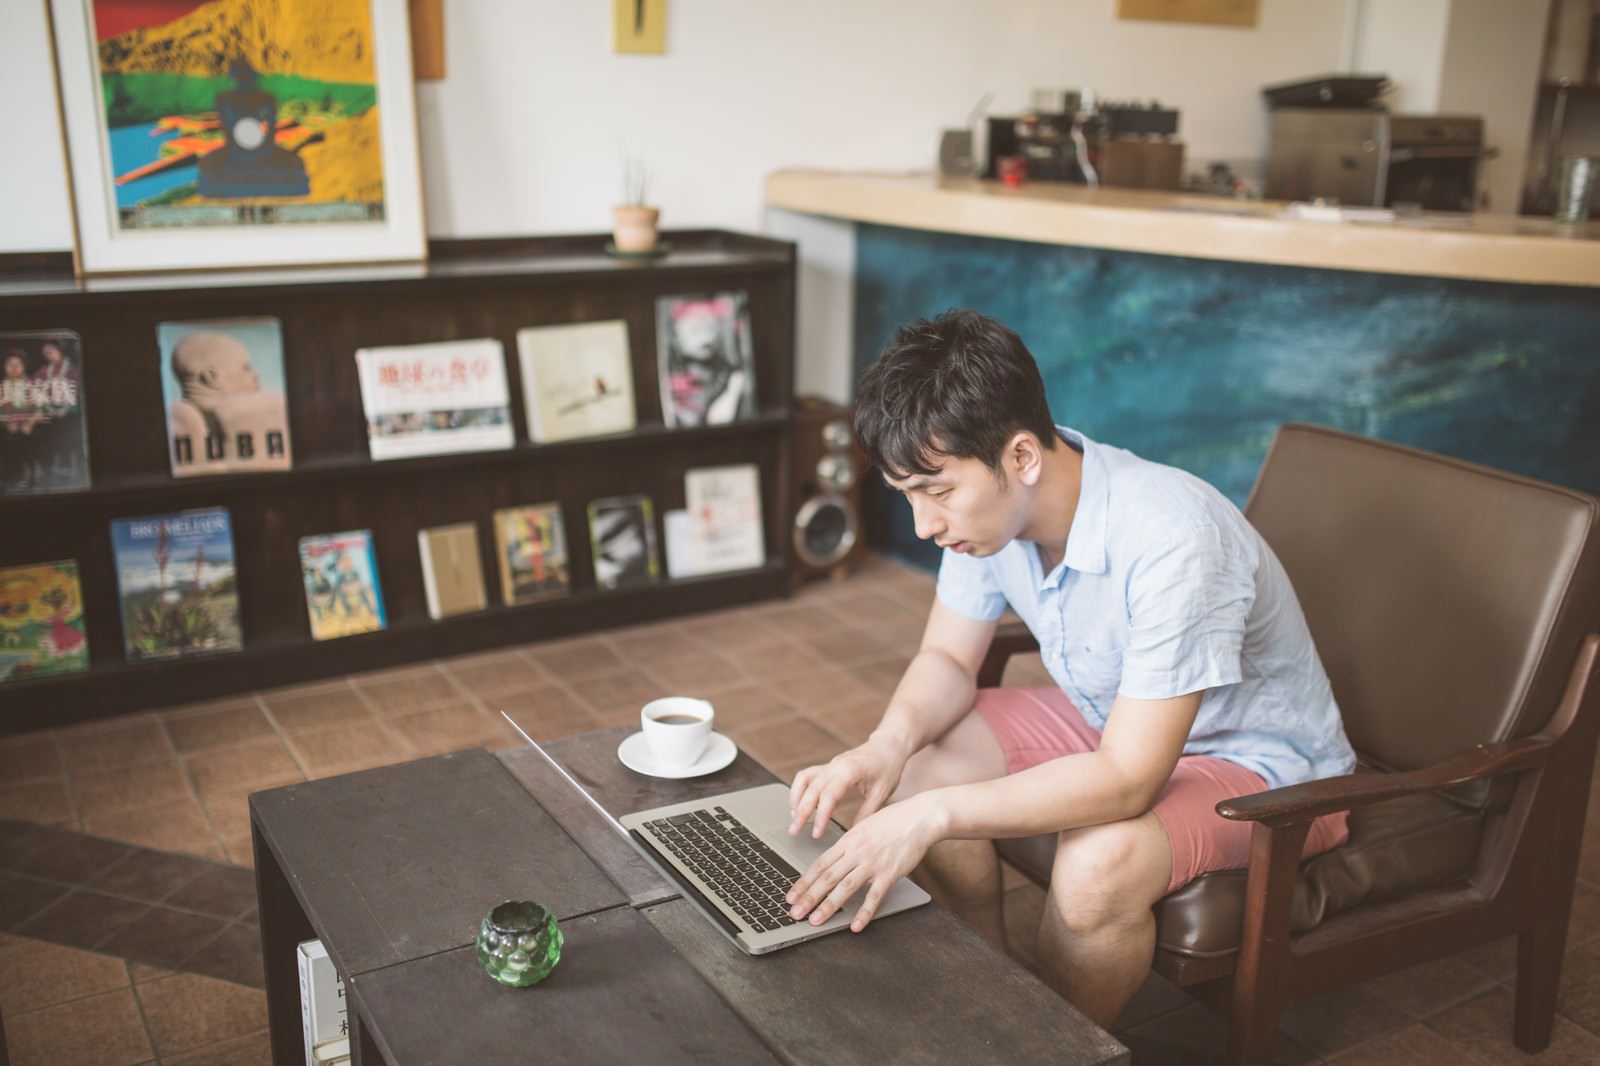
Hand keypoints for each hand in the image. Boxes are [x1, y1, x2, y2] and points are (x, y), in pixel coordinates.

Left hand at [785, 796, 940, 931]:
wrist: (920, 817)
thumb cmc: (894, 821)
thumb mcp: (865, 826)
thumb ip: (850, 843)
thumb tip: (836, 856)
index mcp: (848, 840)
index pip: (820, 864)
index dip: (803, 881)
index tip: (791, 895)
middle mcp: (856, 852)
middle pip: (827, 877)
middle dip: (808, 897)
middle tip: (794, 913)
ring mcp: (872, 863)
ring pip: (845, 887)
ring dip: (828, 906)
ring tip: (815, 921)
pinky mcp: (890, 873)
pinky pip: (874, 896)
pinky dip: (864, 912)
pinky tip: (855, 926)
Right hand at [787, 736, 905, 839]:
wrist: (888, 746)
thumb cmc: (888, 767)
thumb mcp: (882, 793)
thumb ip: (866, 813)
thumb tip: (852, 834)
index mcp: (850, 770)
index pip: (828, 796)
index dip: (820, 816)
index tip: (816, 833)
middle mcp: (835, 765)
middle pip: (811, 790)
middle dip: (801, 812)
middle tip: (794, 832)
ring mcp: (830, 764)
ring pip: (804, 780)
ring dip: (796, 799)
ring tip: (793, 818)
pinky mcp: (828, 766)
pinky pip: (807, 775)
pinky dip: (799, 789)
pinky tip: (798, 804)